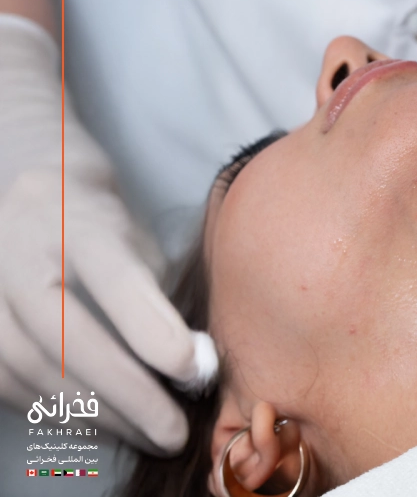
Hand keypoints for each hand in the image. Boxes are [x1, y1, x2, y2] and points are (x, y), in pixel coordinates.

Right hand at [0, 16, 194, 453]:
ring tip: (149, 434)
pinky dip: (58, 412)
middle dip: (129, 395)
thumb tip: (194, 369)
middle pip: (67, 336)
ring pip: (34, 370)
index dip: (152, 328)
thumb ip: (157, 296)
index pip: (114, 276)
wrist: (22, 186)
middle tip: (175, 432)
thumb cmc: (97, 221)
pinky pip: (8, 383)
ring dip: (97, 415)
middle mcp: (20, 254)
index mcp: (77, 222)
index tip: (193, 368)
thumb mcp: (135, 238)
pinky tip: (101, 423)